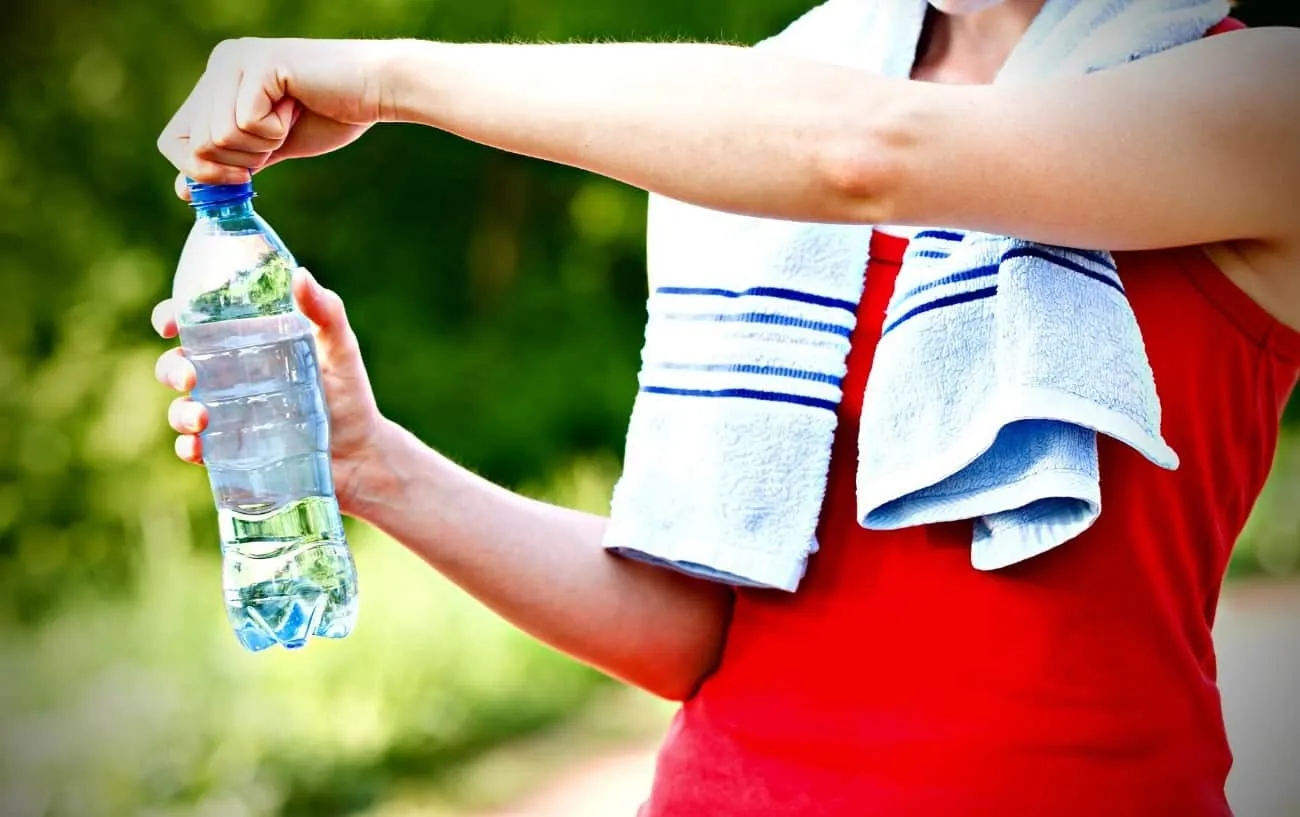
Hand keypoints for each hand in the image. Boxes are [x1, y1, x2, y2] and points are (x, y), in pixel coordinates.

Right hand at [153, 269, 385, 516]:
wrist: (362, 456)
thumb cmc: (350, 396)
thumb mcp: (341, 350)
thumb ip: (327, 313)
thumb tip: (300, 275)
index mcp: (248, 344)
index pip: (198, 324)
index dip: (173, 317)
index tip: (169, 324)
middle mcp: (230, 378)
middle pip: (179, 365)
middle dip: (172, 368)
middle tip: (189, 377)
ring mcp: (228, 416)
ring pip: (181, 408)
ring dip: (179, 412)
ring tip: (200, 418)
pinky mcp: (232, 451)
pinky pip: (197, 448)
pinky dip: (189, 447)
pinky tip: (198, 448)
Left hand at [157, 37, 397, 192]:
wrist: (377, 90)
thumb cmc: (330, 116)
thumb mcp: (270, 148)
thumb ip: (230, 164)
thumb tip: (185, 192)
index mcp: (216, 81)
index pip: (173, 141)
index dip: (203, 171)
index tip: (244, 175)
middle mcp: (219, 63)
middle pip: (196, 145)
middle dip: (241, 160)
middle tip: (278, 135)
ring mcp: (235, 60)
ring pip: (218, 137)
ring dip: (263, 144)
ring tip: (289, 117)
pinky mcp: (258, 63)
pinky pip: (245, 123)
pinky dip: (275, 130)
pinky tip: (296, 107)